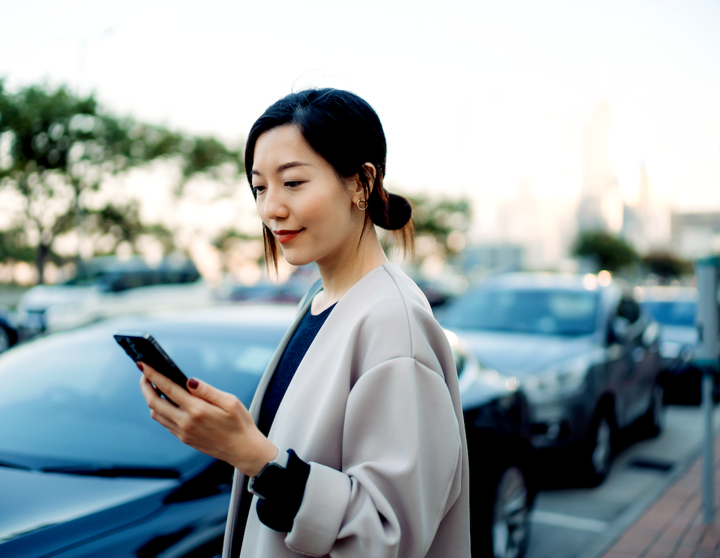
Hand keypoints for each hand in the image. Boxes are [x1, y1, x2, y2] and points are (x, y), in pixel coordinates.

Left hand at [138, 363, 276, 476]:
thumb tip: (188, 380)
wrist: (242, 450)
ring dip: (151, 398)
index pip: (168, 388)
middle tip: (144, 373)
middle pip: (154, 402)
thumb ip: (207, 390)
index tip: (143, 364)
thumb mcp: (230, 401)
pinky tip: (166, 401)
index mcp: (197, 410)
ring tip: (154, 385)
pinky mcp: (183, 438)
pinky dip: (160, 409)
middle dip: (145, 386)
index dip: (153, 375)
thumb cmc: (240, 423)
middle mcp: (185, 422)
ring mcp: (182, 432)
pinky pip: (164, 422)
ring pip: (156, 414)